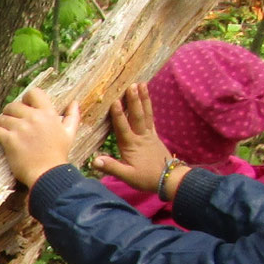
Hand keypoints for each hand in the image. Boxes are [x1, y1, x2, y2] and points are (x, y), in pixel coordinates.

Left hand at [0, 87, 79, 186]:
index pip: (33, 93)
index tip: (24, 106)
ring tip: (1, 129)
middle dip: (9, 112)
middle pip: (13, 105)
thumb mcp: (70, 134)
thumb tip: (74, 102)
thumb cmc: (59, 155)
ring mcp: (20, 129)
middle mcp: (34, 118)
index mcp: (48, 114)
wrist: (48, 175)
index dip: (26, 98)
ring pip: (2, 118)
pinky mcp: (9, 140)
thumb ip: (72, 116)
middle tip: (10, 121)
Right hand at [91, 82, 181, 197]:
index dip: (118, 115)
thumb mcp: (127, 176)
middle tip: (131, 85)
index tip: (115, 101)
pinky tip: (147, 98)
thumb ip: (112, 167)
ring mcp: (149, 134)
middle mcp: (140, 136)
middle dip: (133, 100)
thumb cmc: (146, 178)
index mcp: (131, 145)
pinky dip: (148, 106)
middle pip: (136, 116)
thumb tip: (94, 161)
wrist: (169, 179)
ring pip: (145, 113)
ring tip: (142, 84)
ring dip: (143, 98)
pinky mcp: (154, 135)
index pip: (123, 127)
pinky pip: (151, 117)